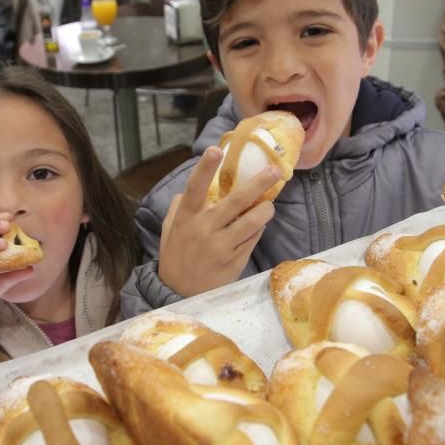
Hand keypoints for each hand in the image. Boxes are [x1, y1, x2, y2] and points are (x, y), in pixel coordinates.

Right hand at [158, 147, 279, 297]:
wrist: (179, 294)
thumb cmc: (175, 257)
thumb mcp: (169, 230)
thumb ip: (179, 208)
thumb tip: (188, 190)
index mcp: (186, 217)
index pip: (195, 187)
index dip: (205, 168)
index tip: (216, 149)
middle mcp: (204, 229)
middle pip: (236, 200)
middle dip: (259, 183)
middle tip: (275, 170)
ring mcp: (221, 245)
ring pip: (252, 221)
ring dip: (265, 210)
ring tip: (269, 206)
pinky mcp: (234, 260)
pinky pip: (253, 239)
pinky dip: (258, 229)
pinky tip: (258, 225)